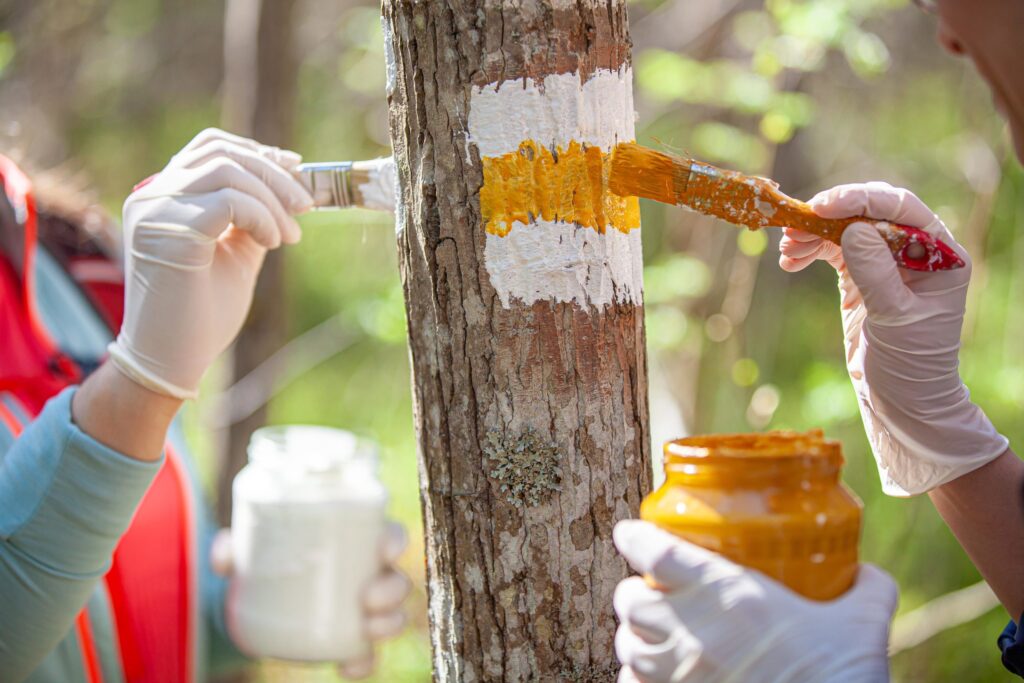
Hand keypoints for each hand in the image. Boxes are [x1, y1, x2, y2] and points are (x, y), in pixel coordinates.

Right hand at [107, 128, 313, 398]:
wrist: (172, 361)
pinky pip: (230, 201)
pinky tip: (272, 243)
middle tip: (306, 206)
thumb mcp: (235, 256)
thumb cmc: (200, 316)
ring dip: (272, 200)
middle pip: (221, 153)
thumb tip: (288, 192)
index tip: (296, 168)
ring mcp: (154, 211)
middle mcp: (151, 196)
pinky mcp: (168, 231)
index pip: (209, 148)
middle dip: (274, 174)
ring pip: (227, 172)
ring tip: (290, 236)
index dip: (257, 152)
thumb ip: (252, 219)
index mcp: (161, 197)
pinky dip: (262, 217)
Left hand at [211, 521, 411, 678]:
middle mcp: (367, 575)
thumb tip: (225, 558)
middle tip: (366, 597)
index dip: (395, 540)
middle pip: (397, 577)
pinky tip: (349, 667)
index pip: (390, 535)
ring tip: (368, 628)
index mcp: (355, 542)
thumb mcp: (248, 548)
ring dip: (389, 623)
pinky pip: (368, 653)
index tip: (384, 548)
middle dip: (393, 589)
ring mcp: (362, 610)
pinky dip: (364, 661)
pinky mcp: (349, 639)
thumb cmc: (266, 559)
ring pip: (393, 614)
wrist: (256, 599)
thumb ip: (233, 547)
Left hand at [612, 521, 896, 682]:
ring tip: (657, 634)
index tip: (632, 533)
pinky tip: (662, 676)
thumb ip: (866, 588)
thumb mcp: (863, 623)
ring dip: (637, 635)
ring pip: (626, 644)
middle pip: (628, 598)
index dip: (635, 537)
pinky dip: (639, 678)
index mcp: (727, 593)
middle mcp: (691, 631)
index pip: (653, 551)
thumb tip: (870, 573)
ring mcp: (676, 675)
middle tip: (655, 592)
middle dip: (637, 592)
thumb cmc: (841, 676)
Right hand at [778, 182, 1006, 495]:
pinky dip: (810, 251)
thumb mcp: (895, 318)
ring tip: (787, 250)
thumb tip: (852, 229)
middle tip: (796, 224)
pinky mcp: (860, 279)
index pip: (901, 209)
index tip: (824, 206)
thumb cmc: (911, 364)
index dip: (862, 200)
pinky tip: (790, 261)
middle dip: (831, 215)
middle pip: (869, 213)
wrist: (902, 402)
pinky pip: (833, 251)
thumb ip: (874, 271)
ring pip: (846, 229)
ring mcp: (885, 263)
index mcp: (940, 254)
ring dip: (814, 234)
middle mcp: (915, 251)